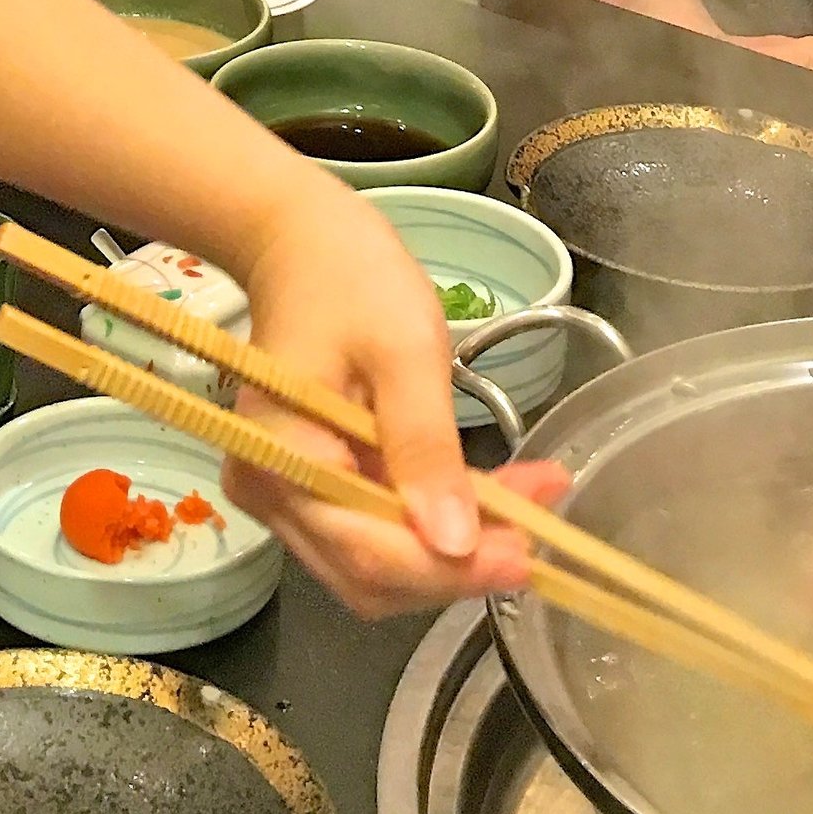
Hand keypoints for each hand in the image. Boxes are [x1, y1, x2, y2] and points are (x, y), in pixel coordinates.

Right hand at [218, 181, 566, 617]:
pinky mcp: (311, 487)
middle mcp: (271, 495)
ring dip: (457, 547)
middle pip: (372, 574)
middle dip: (460, 564)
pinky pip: (376, 528)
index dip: (452, 570)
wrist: (299, 239)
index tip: (528, 558)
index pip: (369, 552)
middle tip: (540, 526)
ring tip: (531, 498)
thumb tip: (457, 545)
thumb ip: (425, 447)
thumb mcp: (405, 348)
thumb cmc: (350, 277)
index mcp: (281, 460)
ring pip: (379, 562)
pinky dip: (436, 521)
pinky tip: (494, 493)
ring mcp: (287, 496)